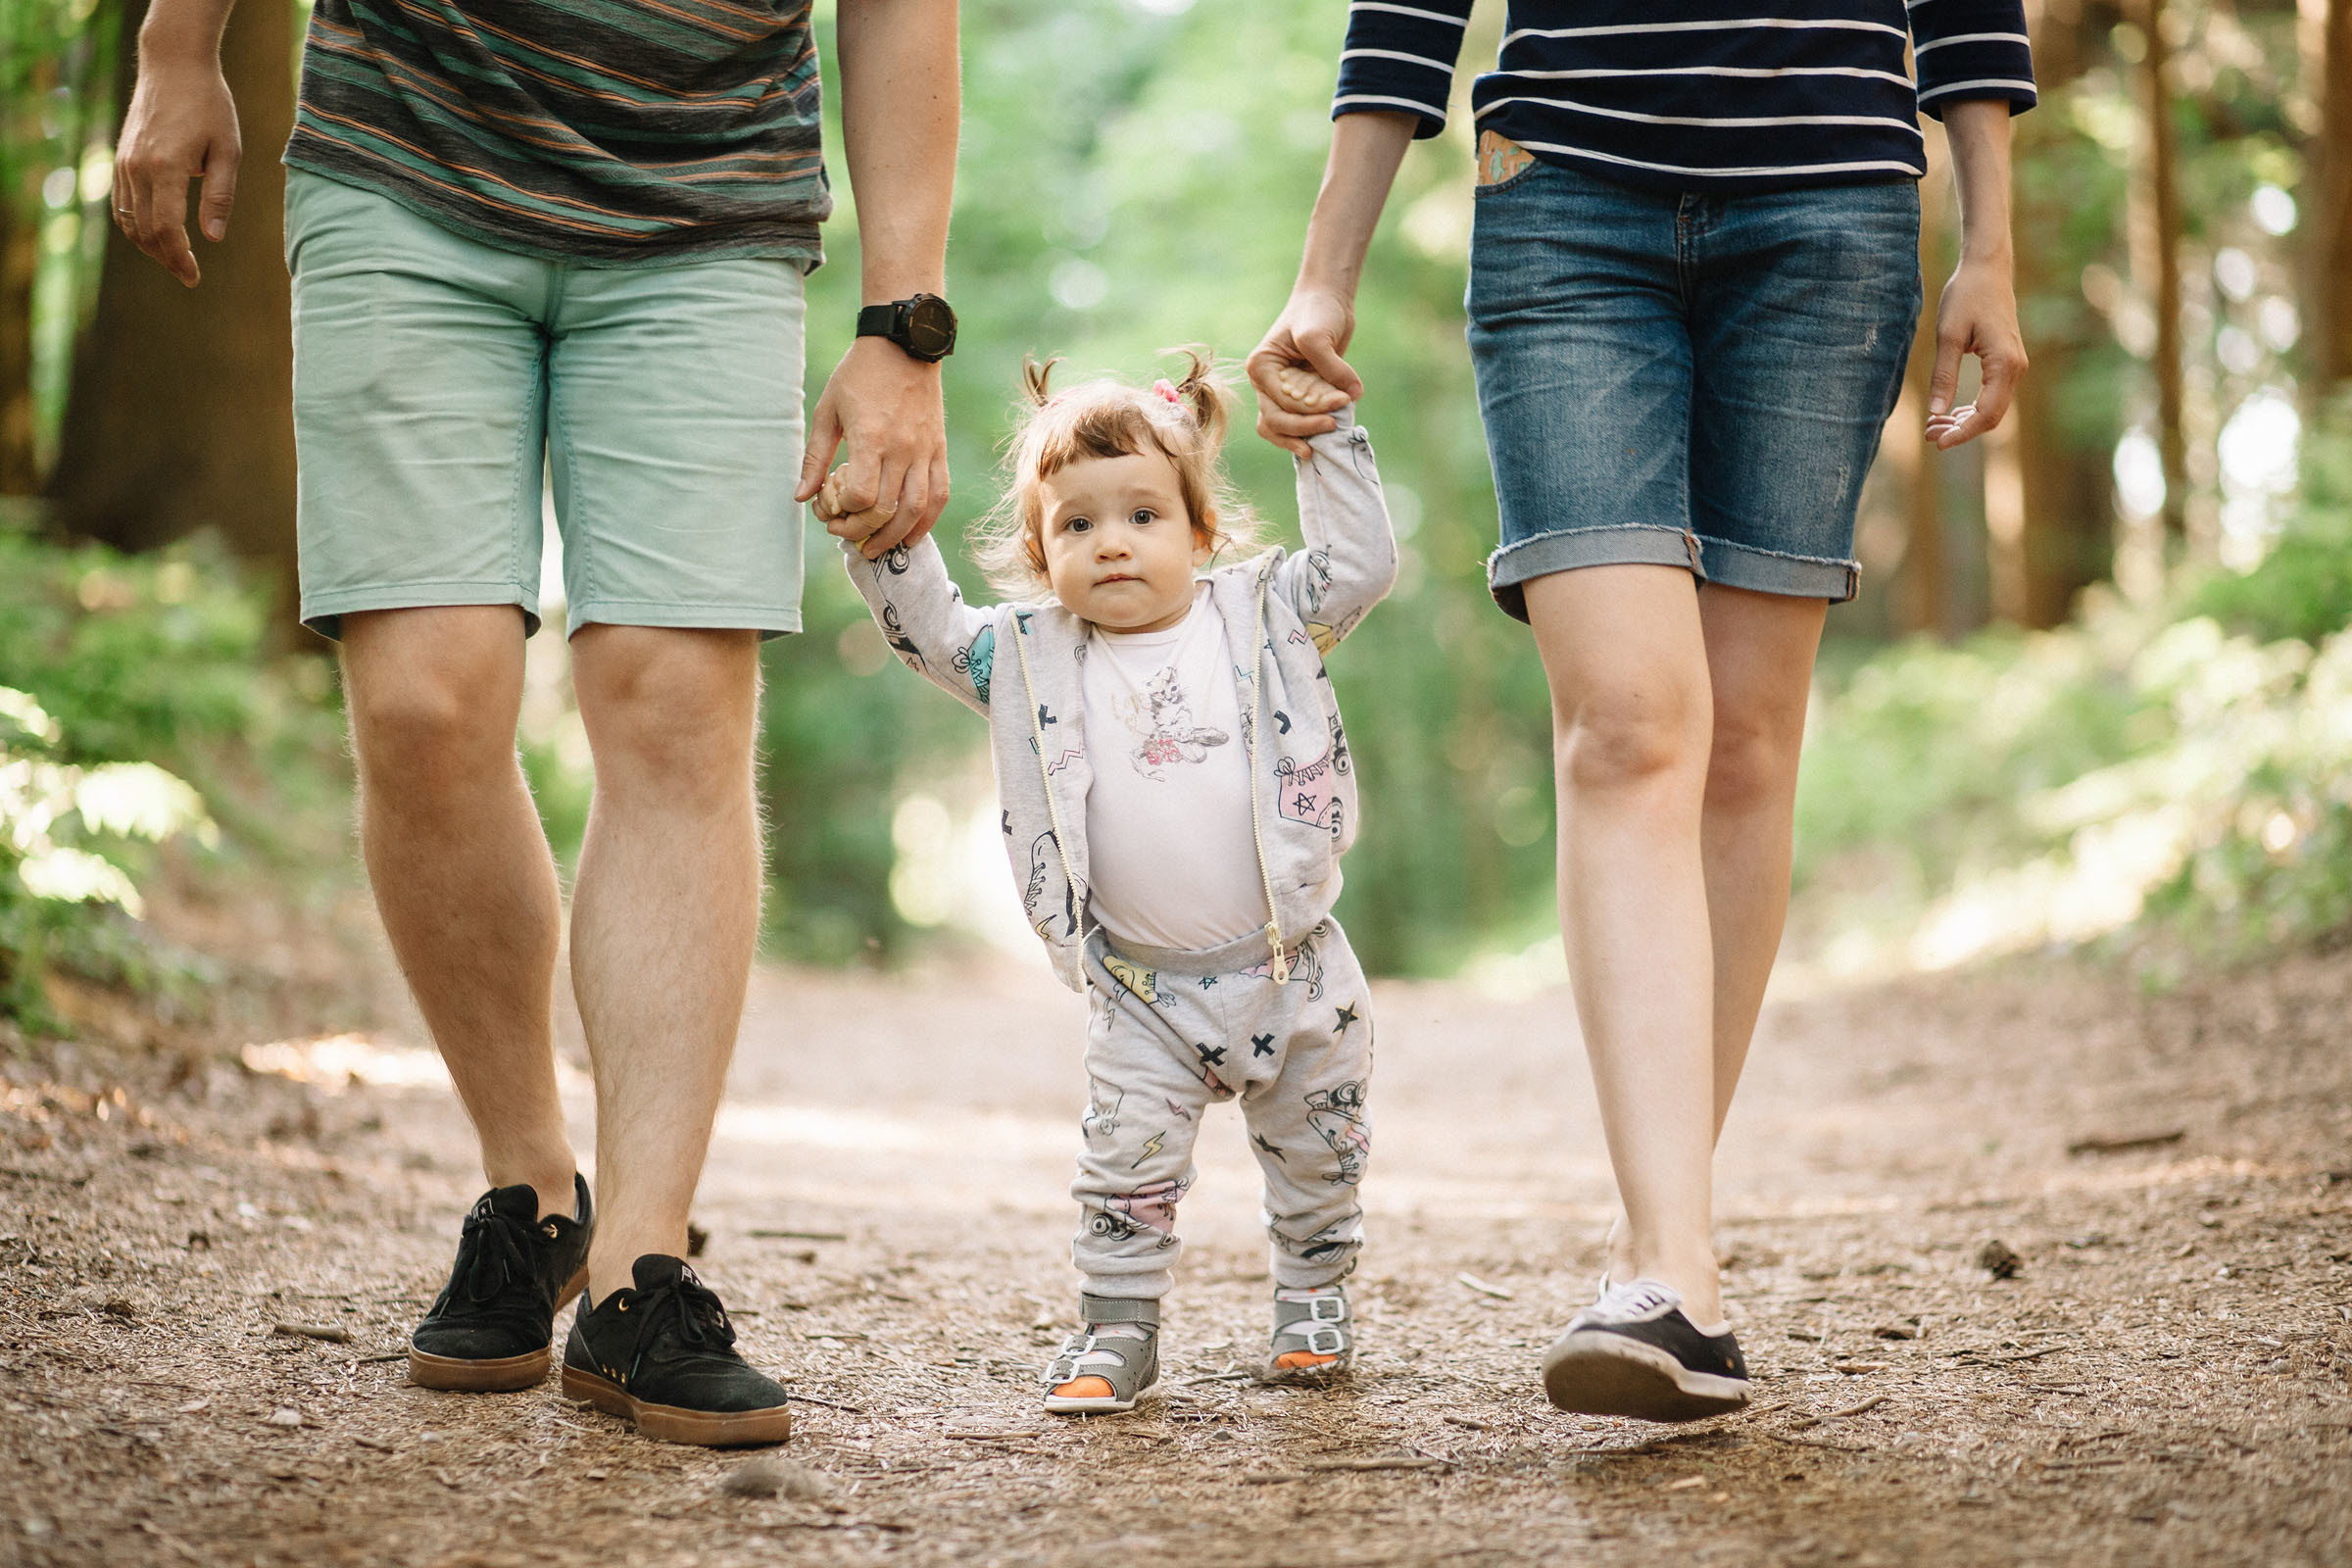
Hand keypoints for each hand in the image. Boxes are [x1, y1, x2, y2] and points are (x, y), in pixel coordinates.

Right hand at [112, 53, 240, 288]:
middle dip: (166, 258)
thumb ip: (220, 197)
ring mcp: (125, 163)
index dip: (179, 258)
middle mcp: (138, 167)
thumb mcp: (228, 151)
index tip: (193, 277)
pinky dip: (137, 226)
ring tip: (176, 260)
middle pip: (144, 231)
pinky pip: (122, 204)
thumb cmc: (210, 106)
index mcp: (166, 167)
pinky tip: (157, 235)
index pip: (166, 228)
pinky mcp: (121, 158)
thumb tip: (213, 239)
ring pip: (128, 221)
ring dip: (150, 246)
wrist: (174, 67)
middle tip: (189, 276)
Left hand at [796, 336, 947, 559]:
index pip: (862, 496)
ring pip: (917, 509)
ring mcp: (924, 450)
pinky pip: (939, 494)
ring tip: (878, 548)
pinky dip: (927, 521)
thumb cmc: (858, 375)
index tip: (830, 512)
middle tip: (846, 536)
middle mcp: (901, 448)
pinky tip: (912, 536)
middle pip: (887, 510)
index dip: (845, 513)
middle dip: (864, 532)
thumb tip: (801, 496)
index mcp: (871, 437)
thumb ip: (815, 456)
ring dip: (896, 536)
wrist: (904, 345)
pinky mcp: (938, 450)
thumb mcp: (827, 411)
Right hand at [1247, 287, 1363, 455]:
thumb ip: (1332, 367)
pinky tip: (1326, 436)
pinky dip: (1308, 432)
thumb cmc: (1317, 312)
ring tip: (1323, 444)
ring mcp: (1278, 392)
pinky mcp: (1296, 397)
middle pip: (1276, 421)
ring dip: (1300, 438)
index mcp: (1261, 367)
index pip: (1282, 401)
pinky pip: (1295, 423)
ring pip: (1279, 429)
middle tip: (1333, 426)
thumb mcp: (1318, 335)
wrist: (1327, 302)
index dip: (1310, 409)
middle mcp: (1264, 383)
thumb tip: (1353, 395)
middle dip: (1304, 427)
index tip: (1342, 402)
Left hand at [1926, 253, 2027, 449]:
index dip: (1961, 433)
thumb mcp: (1948, 336)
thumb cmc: (1966, 297)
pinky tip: (1950, 413)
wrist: (1987, 271)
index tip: (1936, 442)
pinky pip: (1993, 396)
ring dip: (1965, 422)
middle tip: (1928, 435)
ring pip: (1993, 409)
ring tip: (1933, 426)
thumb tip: (1936, 412)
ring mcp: (2014, 366)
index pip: (1985, 414)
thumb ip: (1943, 376)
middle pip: (1991, 417)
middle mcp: (2016, 368)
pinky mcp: (2007, 363)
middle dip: (1961, 431)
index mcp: (2004, 364)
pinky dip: (1972, 409)